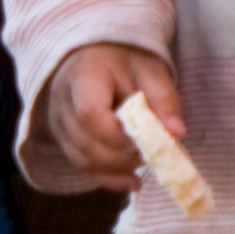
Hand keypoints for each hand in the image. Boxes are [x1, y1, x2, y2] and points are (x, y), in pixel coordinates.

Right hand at [44, 43, 185, 189]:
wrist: (97, 51)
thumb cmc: (126, 58)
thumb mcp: (151, 70)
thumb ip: (164, 100)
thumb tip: (176, 133)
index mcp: (83, 75)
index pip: (90, 113)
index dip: (117, 135)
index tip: (145, 139)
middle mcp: (62, 100)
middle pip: (84, 142)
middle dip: (120, 158)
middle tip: (152, 155)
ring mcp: (58, 120)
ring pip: (81, 158)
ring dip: (115, 171)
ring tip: (145, 166)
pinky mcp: (63, 136)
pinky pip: (81, 163)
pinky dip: (106, 177)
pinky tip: (131, 182)